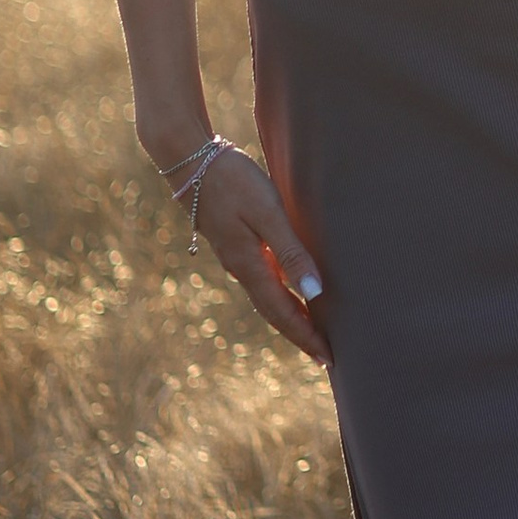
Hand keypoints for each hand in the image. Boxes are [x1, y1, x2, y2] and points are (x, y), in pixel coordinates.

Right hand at [180, 146, 331, 363]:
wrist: (189, 160)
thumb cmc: (233, 181)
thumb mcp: (267, 212)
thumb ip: (291, 252)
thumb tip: (314, 294)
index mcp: (249, 265)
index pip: (282, 312)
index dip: (305, 336)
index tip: (328, 358)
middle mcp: (241, 268)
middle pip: (273, 311)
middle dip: (299, 334)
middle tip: (325, 357)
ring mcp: (236, 255)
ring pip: (267, 296)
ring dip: (289, 317)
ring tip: (312, 331)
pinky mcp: (235, 242)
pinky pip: (262, 278)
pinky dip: (280, 293)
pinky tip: (291, 290)